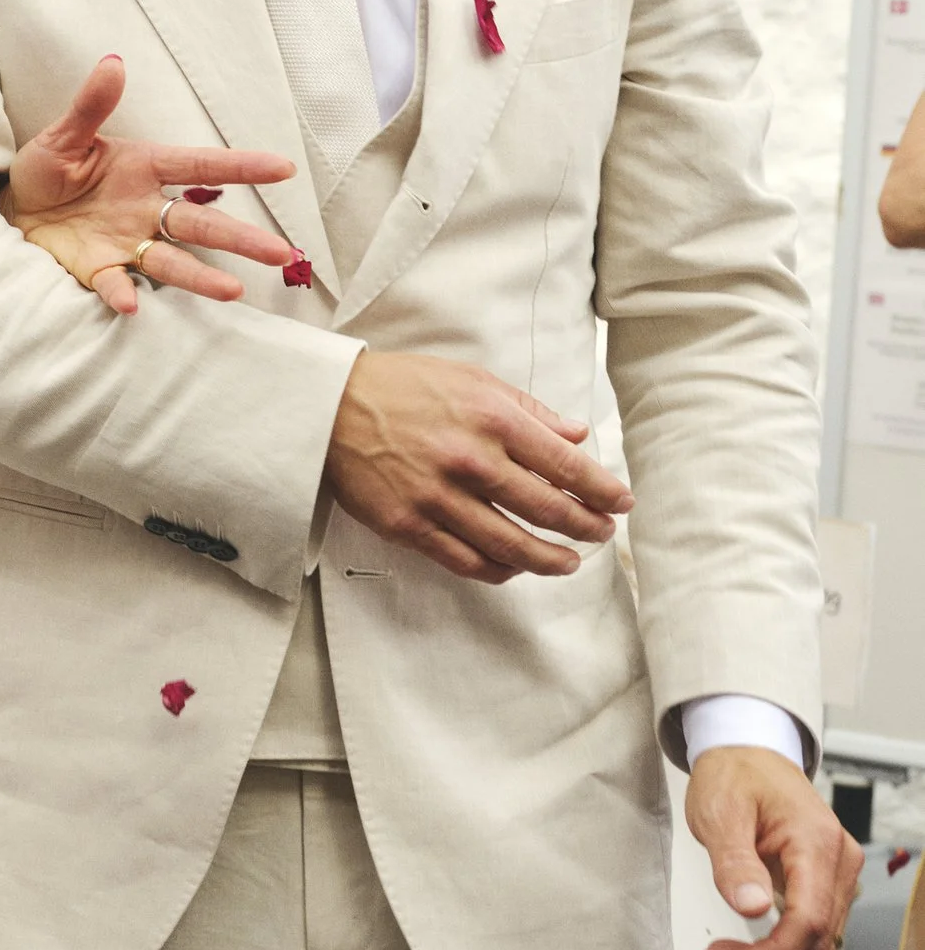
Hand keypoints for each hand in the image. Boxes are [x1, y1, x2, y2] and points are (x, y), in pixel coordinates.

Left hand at [6, 55, 297, 316]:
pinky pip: (115, 282)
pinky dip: (122, 292)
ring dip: (202, 276)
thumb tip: (113, 63)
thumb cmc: (46, 169)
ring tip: (235, 290)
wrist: (12, 208)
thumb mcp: (64, 135)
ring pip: (173, 261)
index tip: (284, 168)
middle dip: (241, 238)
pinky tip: (131, 305)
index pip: (201, 167)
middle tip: (281, 253)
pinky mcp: (98, 269)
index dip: (242, 168)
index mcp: (145, 168)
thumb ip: (90, 106)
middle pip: (202, 224)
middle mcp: (146, 209)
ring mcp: (126, 242)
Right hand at [325, 350, 632, 581]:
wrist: (329, 405)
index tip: (619, 502)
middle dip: (586, 527)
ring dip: (550, 560)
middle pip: (548, 510)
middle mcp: (471, 461)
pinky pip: (466, 561)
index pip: (566, 466)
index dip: (601, 490)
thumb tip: (575, 436)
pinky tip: (514, 567)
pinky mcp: (409, 526)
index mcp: (492, 419)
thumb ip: (527, 409)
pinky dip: (499, 570)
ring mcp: (438, 498)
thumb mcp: (471, 379)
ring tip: (568, 563)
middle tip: (601, 533)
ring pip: (512, 546)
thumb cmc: (401, 387)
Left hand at [685, 745, 863, 949]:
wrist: (748, 753)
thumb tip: (751, 906)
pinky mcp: (828, 879)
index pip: (808, 919)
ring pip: (820, 939)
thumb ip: (734, 861)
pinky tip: (750, 943)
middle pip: (818, 938)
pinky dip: (784, 943)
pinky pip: (815, 925)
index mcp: (815, 840)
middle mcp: (839, 858)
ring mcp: (838, 870)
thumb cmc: (735, 776)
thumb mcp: (719, 813)